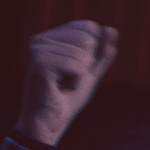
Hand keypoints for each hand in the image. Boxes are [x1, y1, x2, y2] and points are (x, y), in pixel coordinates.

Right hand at [17, 19, 118, 148]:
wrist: (51, 122)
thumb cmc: (68, 98)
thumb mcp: (90, 72)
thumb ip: (102, 53)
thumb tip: (111, 29)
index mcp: (52, 37)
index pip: (89, 27)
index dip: (94, 52)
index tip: (76, 69)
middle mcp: (41, 39)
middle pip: (89, 38)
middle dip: (87, 63)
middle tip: (68, 79)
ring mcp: (38, 49)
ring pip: (84, 53)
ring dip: (80, 74)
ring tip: (62, 84)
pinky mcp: (40, 62)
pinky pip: (77, 66)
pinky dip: (76, 81)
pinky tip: (59, 88)